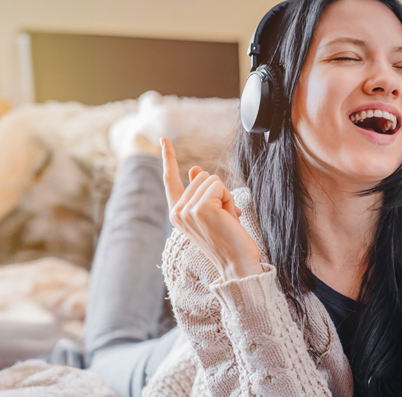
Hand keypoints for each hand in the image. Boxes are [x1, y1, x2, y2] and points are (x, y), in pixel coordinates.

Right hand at [161, 138, 262, 280]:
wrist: (237, 263)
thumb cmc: (228, 240)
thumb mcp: (212, 212)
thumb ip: (201, 192)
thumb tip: (195, 169)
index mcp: (177, 214)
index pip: (169, 179)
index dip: (167, 157)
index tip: (164, 139)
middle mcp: (177, 212)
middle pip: (201, 176)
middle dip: (219, 192)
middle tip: (224, 217)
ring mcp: (187, 210)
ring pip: (211, 180)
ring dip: (226, 196)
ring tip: (227, 219)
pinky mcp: (200, 208)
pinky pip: (220, 186)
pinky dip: (229, 199)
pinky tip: (230, 218)